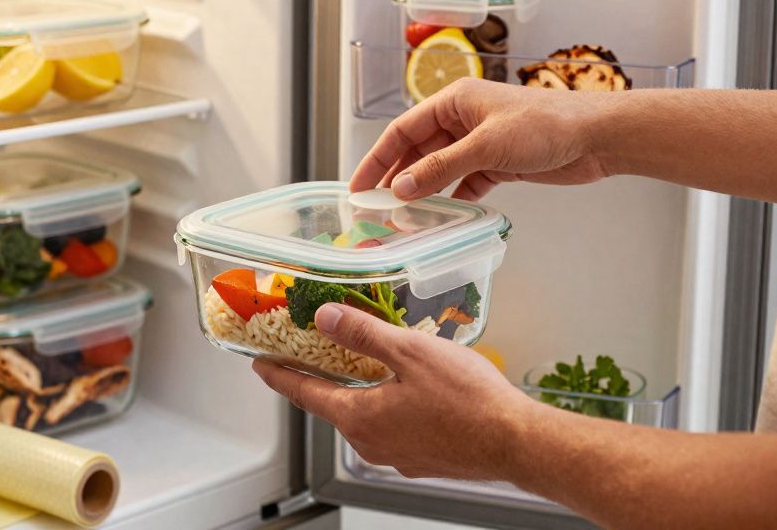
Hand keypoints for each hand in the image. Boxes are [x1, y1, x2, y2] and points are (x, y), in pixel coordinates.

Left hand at [252, 302, 532, 480]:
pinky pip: (392, 427)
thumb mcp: (408, 352)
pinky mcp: (423, 458)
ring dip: (357, 390)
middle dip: (320, 378)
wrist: (515, 441)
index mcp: (360, 418)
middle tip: (310, 354)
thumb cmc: (468, 399)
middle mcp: (372, 443)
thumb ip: (362, 333)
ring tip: (361, 363)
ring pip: (365, 416)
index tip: (261, 364)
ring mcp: (398, 455)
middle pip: (333, 405)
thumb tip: (324, 317)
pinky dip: (386, 404)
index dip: (280, 376)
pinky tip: (404, 387)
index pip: (305, 393)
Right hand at [350, 77, 615, 200]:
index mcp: (454, 101)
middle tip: (375, 210)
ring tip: (403, 219)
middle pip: (417, 151)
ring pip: (440, 169)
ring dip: (423, 192)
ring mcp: (480, 142)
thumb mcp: (486, 147)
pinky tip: (443, 217)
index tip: (358, 187)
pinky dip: (453, 199)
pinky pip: (465, 182)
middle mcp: (463, 119)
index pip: (402, 130)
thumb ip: (440, 168)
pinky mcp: (499, 162)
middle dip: (396, 179)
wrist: (596, 137)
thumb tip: (400, 189)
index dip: (377, 159)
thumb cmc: (545, 125)